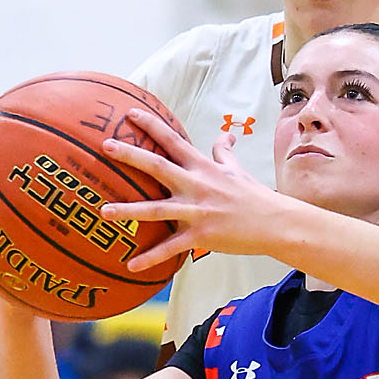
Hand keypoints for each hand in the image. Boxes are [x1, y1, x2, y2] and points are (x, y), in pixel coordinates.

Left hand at [98, 110, 283, 272]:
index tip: (129, 113)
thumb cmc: (254, 196)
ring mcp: (196, 211)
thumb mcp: (238, 170)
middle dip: (130, 155)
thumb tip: (227, 134)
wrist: (275, 223)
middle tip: (105, 146)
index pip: (173, 140)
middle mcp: (195, 185)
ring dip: (128, 211)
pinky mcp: (200, 235)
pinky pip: (170, 248)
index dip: (151, 125)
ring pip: (156, 209)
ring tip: (103, 211)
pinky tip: (131, 264)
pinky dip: (150, 257)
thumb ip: (224, 152)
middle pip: (157, 166)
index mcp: (202, 167)